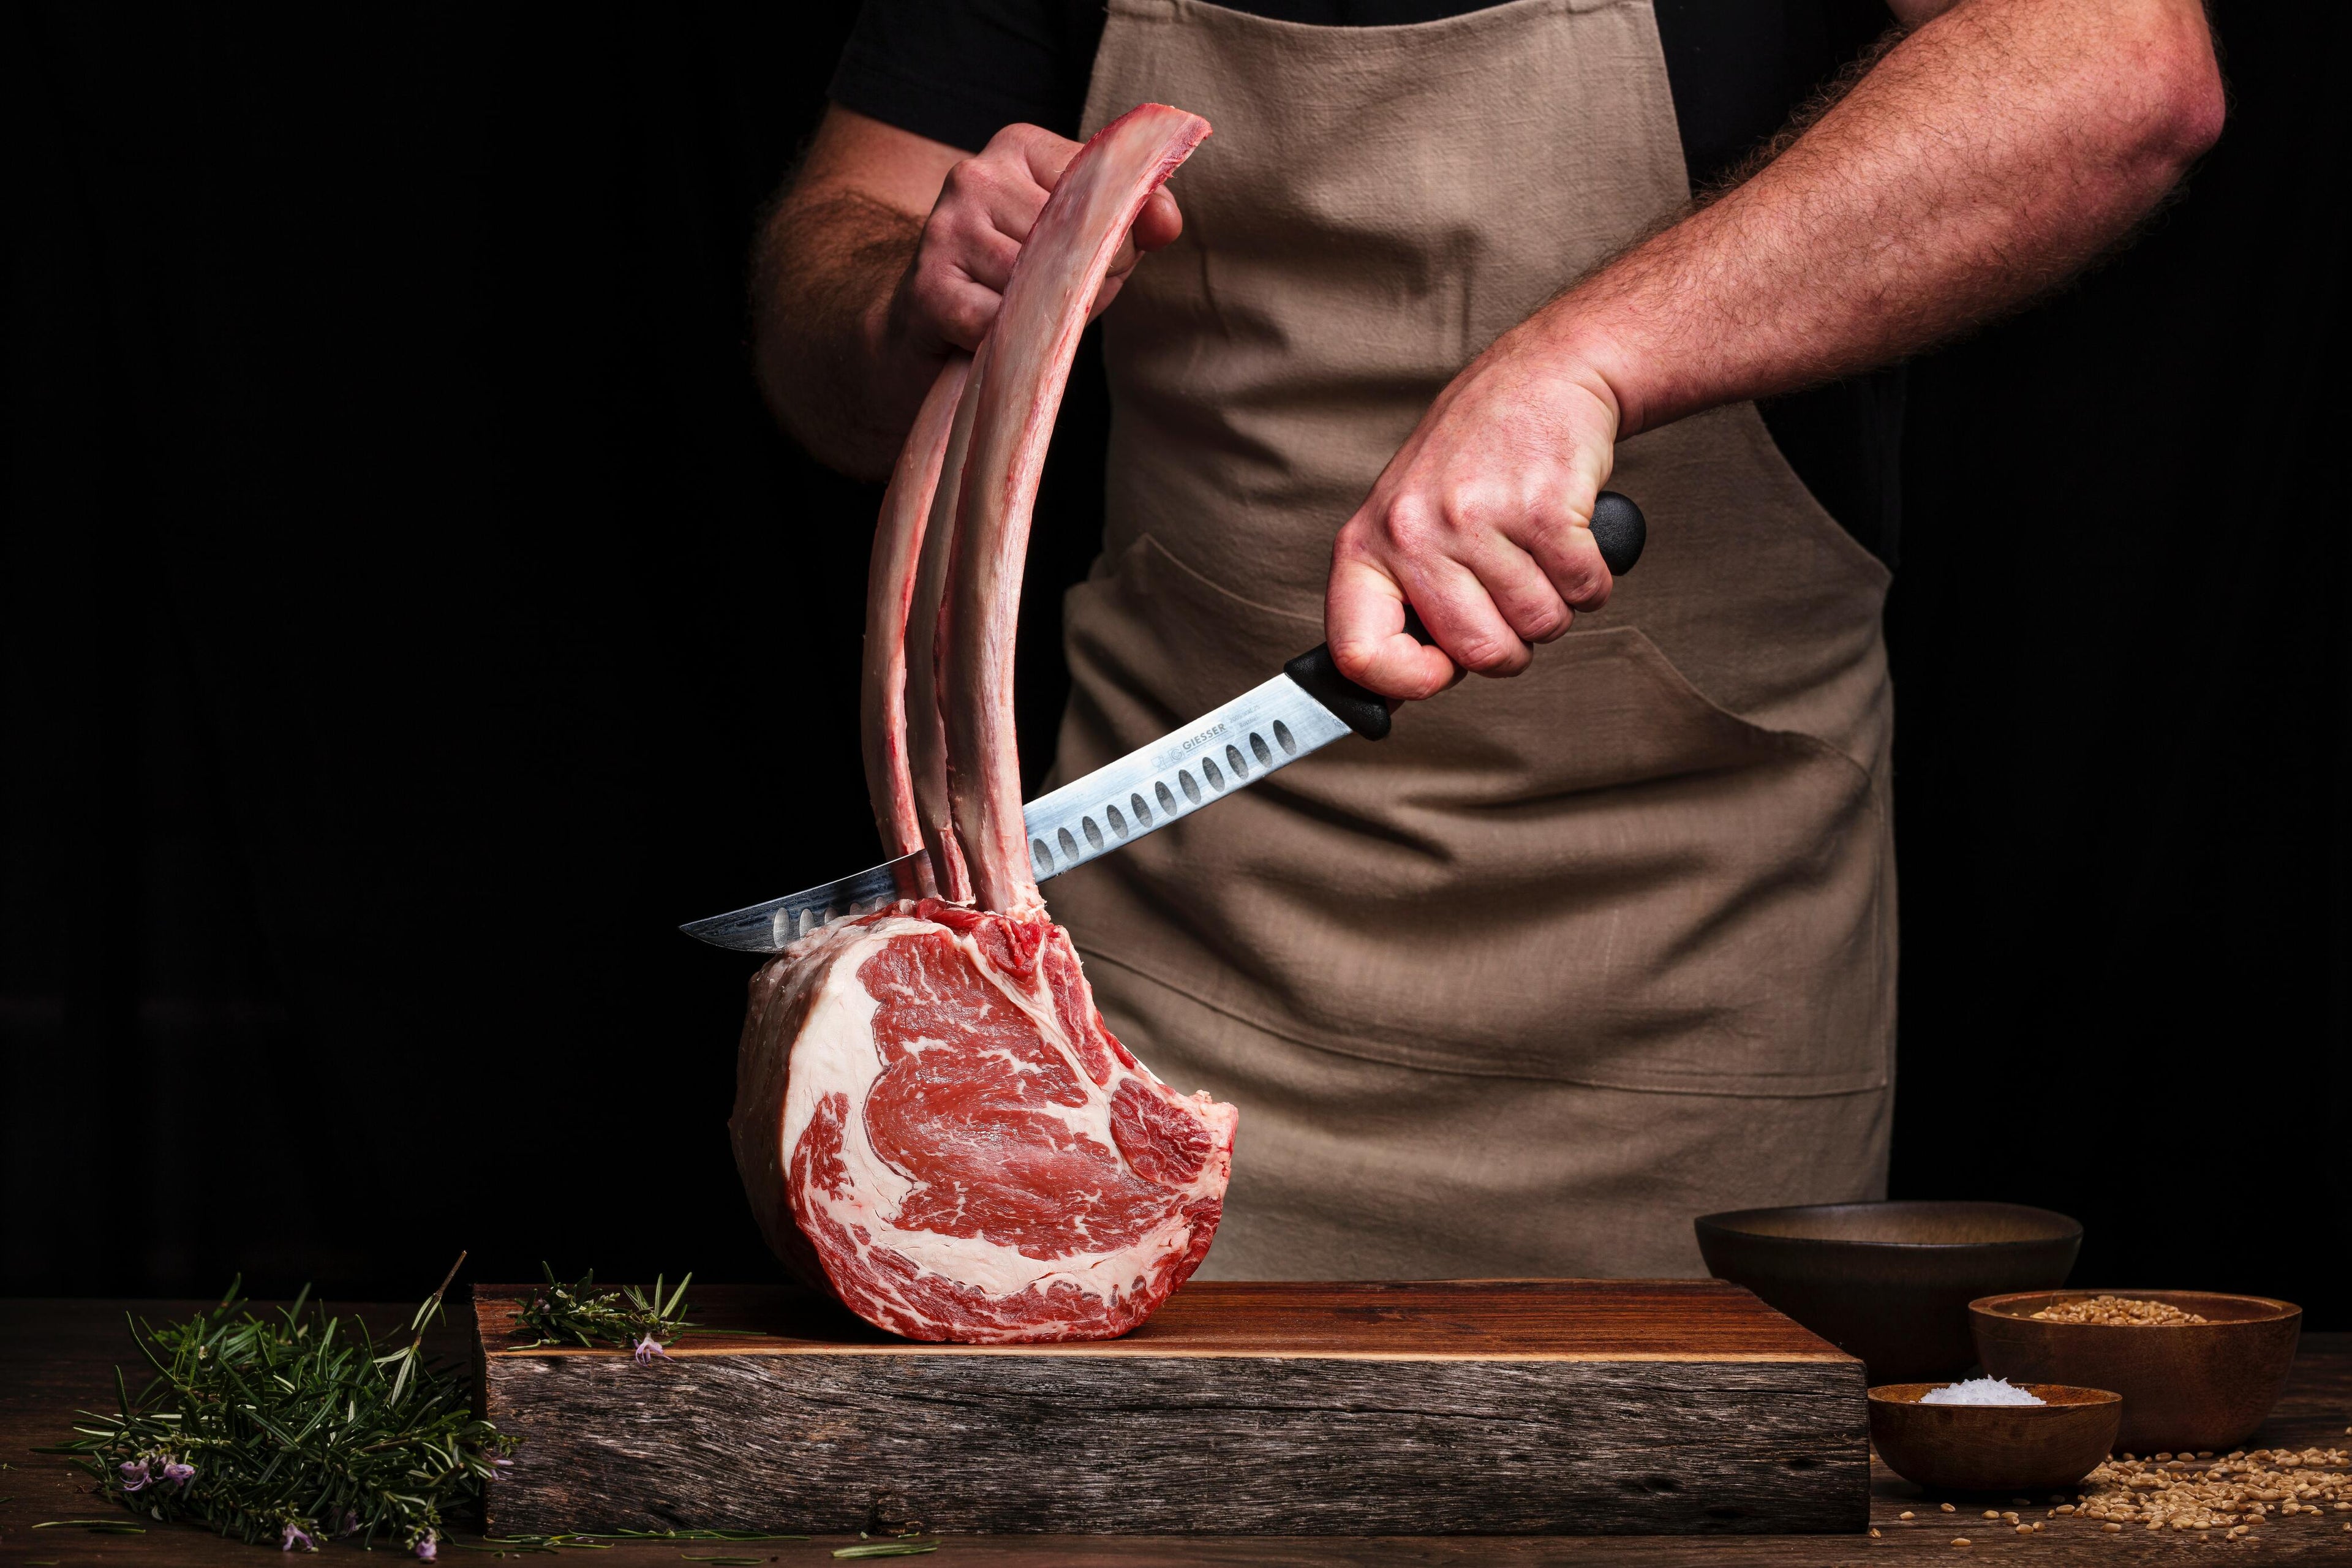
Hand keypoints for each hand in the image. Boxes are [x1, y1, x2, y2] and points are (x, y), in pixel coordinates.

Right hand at [883, 123, 1183, 359]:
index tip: (1096, 264)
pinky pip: (999, 322)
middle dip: (1087, 284)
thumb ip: (1132, 223)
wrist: (922, 331)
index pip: (1101, 188)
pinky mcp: (928, 286)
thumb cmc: (1014, 283)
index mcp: (1019, 148)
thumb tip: (1165, 218)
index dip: (1118, 241)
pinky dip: (1009, 342)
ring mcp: (946, 227)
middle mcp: (976, 174)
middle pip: (1072, 238)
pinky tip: (993, 338)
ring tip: (1023, 319)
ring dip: (1047, 317)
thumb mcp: (1081, 243)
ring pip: (1037, 283)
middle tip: (1056, 304)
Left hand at [1325, 323, 1625, 699]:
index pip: (1358, 652)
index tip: (1437, 673)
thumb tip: (1395, 695)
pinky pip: (1582, 591)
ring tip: (1537, 552)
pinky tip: (1569, 536)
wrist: (1543, 376)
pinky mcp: (1544, 508)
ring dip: (1554, 605)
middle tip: (1510, 597)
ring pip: (1538, 627)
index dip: (1404, 683)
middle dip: (1511, 645)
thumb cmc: (1476, 460)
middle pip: (1477, 653)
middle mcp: (1413, 531)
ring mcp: (1477, 518)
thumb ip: (1403, 598)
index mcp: (1368, 543)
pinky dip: (1591, 579)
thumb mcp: (1408, 520)